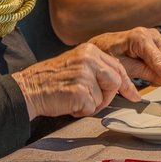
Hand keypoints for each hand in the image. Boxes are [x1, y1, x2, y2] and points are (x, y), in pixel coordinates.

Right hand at [12, 43, 139, 119]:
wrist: (26, 89)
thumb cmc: (50, 80)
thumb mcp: (76, 65)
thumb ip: (97, 69)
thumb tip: (119, 83)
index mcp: (90, 50)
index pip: (118, 66)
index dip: (127, 83)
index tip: (134, 94)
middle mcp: (88, 59)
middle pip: (115, 81)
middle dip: (108, 96)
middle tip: (92, 102)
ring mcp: (84, 74)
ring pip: (104, 97)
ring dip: (91, 104)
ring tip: (74, 100)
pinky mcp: (78, 91)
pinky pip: (91, 107)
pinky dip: (81, 111)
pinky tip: (68, 105)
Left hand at [87, 26, 160, 87]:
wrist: (102, 46)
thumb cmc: (109, 55)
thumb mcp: (123, 68)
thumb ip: (145, 73)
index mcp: (140, 38)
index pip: (160, 60)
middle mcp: (151, 34)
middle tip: (156, 83)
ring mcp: (156, 37)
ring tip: (150, 78)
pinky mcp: (157, 42)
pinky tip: (151, 71)